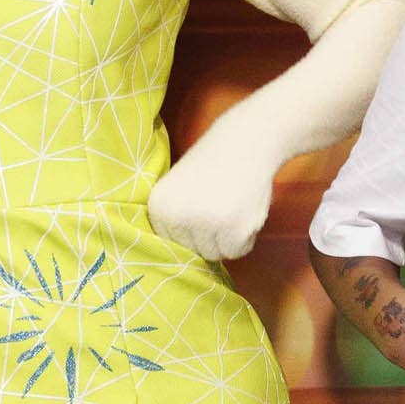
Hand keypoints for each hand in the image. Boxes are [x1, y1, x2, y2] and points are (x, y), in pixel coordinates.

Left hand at [147, 144, 274, 260]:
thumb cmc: (212, 166)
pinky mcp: (234, 230)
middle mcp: (178, 217)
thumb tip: (183, 260)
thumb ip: (175, 220)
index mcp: (158, 207)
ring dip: (228, 237)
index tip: (203, 205)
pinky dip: (245, 237)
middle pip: (194, 251)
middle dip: (210, 234)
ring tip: (232, 206)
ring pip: (215, 254)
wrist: (246, 143)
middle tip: (221, 203)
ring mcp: (206, 225)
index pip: (173, 242)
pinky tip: (244, 212)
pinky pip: (237, 252)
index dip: (191, 228)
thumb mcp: (179, 188)